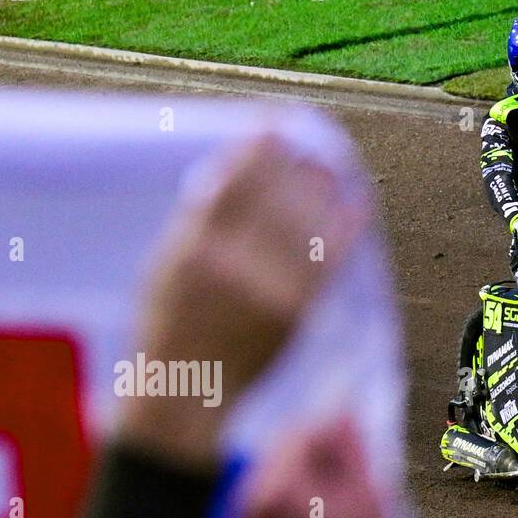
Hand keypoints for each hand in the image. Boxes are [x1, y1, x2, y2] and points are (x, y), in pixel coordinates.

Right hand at [120, 133, 369, 468]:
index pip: (234, 177)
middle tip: (309, 141)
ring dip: (322, 185)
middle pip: (275, 191)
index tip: (274, 123)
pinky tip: (354, 204)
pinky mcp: (295, 311)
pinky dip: (345, 225)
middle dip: (295, 160)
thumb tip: (228, 170)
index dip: (259, 144)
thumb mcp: (163, 268)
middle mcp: (231, 262)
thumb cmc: (170, 328)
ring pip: (306, 218)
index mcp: (192, 246)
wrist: (187, 393)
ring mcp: (267, 287)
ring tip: (328, 167)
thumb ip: (195, 223)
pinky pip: (329, 257)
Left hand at [239, 416, 387, 517]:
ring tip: (343, 479)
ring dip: (306, 465)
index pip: (301, 434)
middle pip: (284, 449)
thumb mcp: (369, 502)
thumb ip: (354, 450)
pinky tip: (323, 501)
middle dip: (317, 442)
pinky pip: (269, 494)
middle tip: (353, 440)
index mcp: (275, 493)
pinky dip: (294, 489)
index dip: (331, 419)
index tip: (355, 407)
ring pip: (276, 470)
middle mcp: (248, 501)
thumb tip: (347, 409)